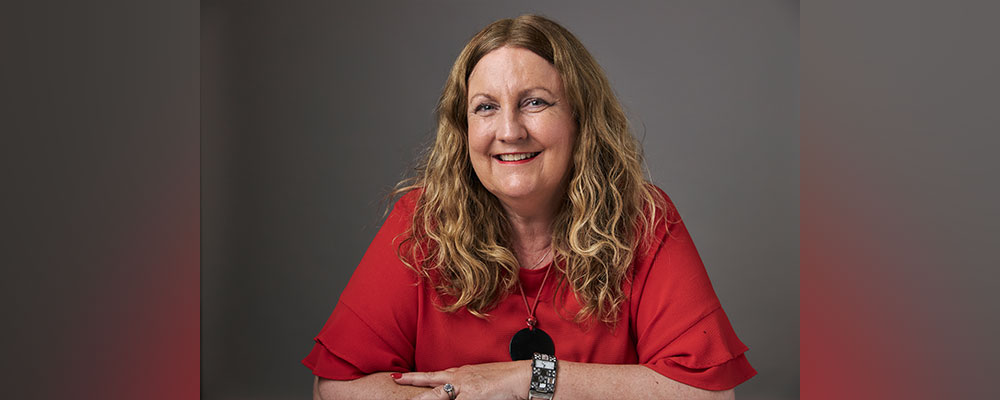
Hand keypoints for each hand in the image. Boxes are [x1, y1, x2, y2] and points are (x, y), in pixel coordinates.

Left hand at [392, 360, 531, 399]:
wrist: (522, 377)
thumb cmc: (507, 379)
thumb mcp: (482, 378)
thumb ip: (469, 383)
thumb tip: (461, 389)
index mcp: (462, 373)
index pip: (436, 375)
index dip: (418, 376)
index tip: (401, 377)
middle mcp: (461, 377)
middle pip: (431, 380)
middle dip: (413, 380)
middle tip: (394, 378)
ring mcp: (465, 387)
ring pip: (439, 394)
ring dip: (425, 398)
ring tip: (411, 399)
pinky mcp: (473, 396)